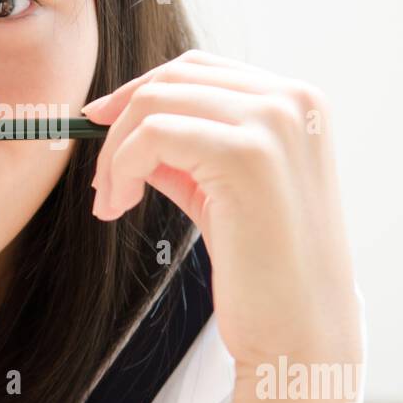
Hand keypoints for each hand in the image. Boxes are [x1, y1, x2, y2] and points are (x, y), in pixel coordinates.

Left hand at [83, 49, 361, 375]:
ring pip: (155, 103)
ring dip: (116, 151)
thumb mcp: (222, 188)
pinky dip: (122, 166)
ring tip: (110, 199)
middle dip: (121, 119)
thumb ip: (185, 147)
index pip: (200, 68)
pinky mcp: (247, 153)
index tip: (103, 124)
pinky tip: (120, 205)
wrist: (301, 334)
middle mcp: (293, 100)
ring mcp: (275, 122)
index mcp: (299, 101)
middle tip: (101, 174)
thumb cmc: (265, 270)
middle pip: (173, 77)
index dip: (141, 91)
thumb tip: (120, 121)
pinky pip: (152, 135)